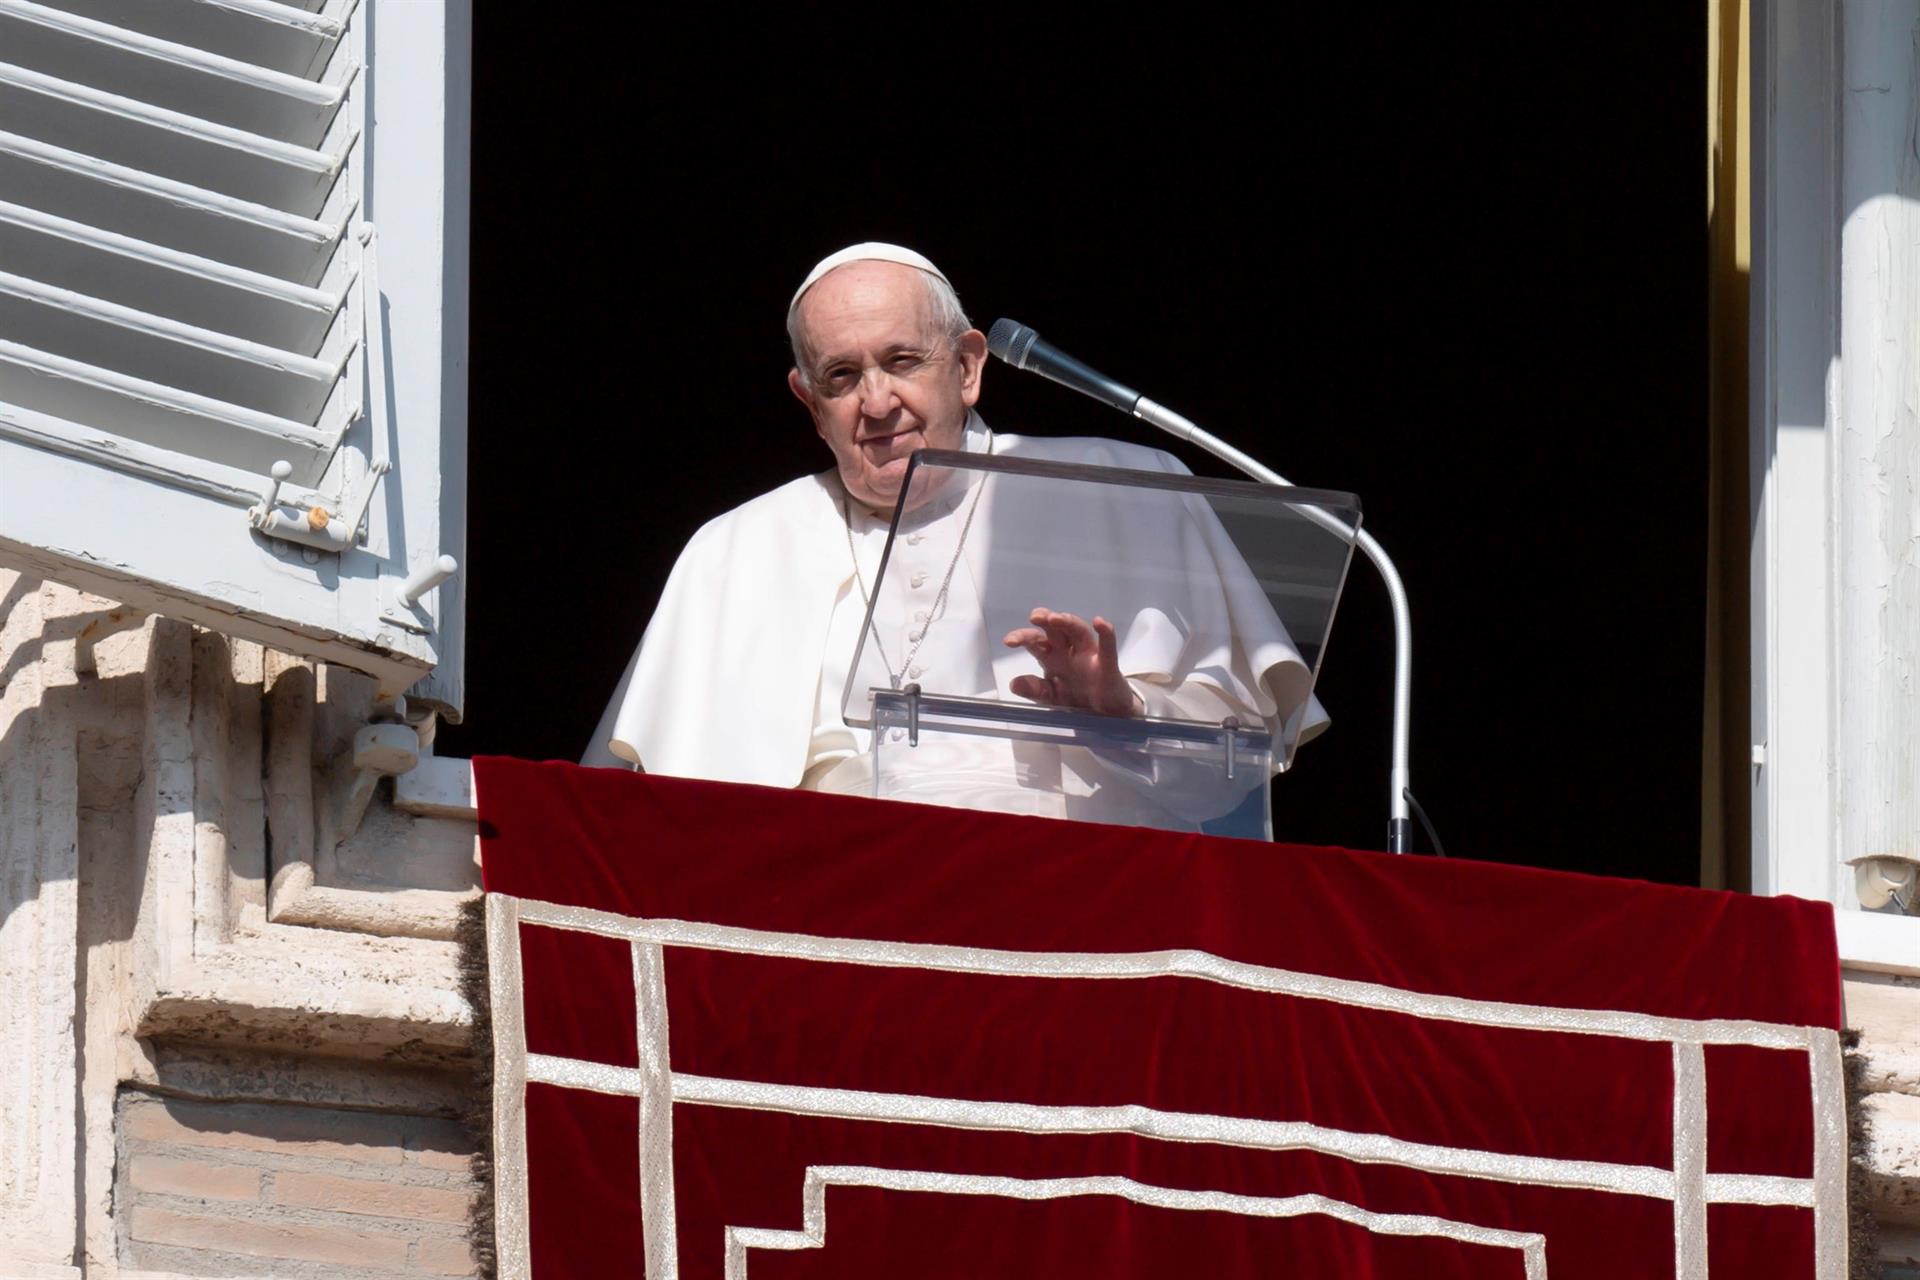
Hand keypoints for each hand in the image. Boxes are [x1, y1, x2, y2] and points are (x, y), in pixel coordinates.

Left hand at [1001, 608, 1142, 716]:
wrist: (1106, 714)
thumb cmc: (1077, 698)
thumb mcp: (1051, 697)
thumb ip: (1035, 690)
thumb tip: (1014, 684)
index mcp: (1052, 657)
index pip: (1036, 641)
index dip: (1023, 637)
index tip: (1009, 641)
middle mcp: (1069, 651)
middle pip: (1056, 630)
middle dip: (1045, 620)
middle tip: (1035, 617)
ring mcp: (1089, 655)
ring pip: (1079, 632)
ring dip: (1068, 622)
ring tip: (1056, 618)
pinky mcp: (1108, 665)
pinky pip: (1107, 648)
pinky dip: (1106, 634)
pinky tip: (1100, 623)